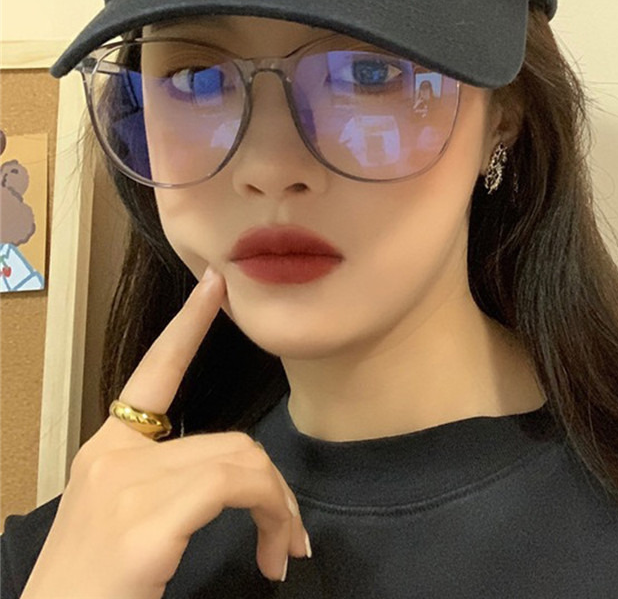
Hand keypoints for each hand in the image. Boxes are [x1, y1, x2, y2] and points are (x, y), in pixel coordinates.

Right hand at [20, 267, 309, 598]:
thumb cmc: (92, 589)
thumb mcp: (127, 523)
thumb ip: (166, 486)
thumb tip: (232, 482)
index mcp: (109, 450)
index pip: (155, 371)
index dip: (188, 325)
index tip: (216, 286)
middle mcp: (114, 456)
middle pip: (230, 441)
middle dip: (273, 487)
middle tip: (289, 535)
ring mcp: (126, 485)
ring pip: (241, 460)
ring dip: (278, 506)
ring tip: (281, 551)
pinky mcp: (143, 522)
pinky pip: (234, 486)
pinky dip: (270, 515)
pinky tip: (270, 555)